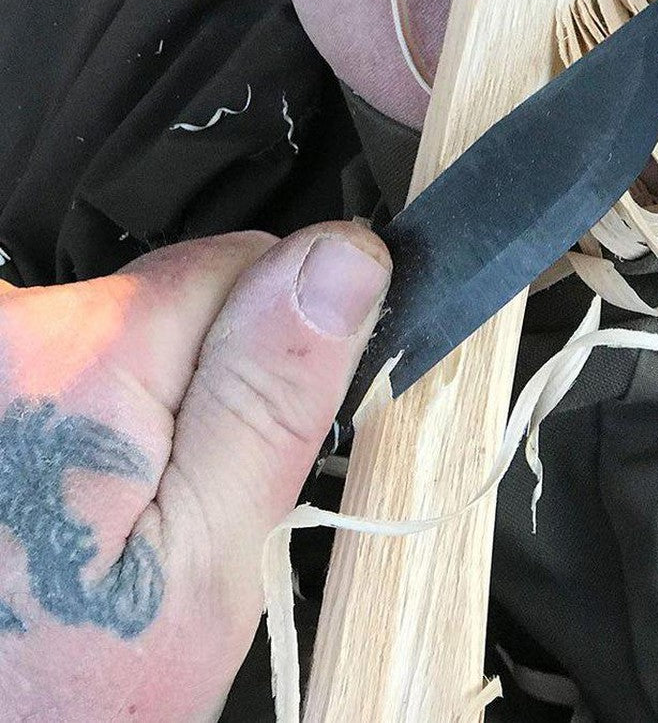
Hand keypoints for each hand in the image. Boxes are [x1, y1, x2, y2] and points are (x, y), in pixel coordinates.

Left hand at [0, 225, 389, 720]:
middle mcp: (6, 324)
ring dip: (146, 402)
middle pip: (181, 291)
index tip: (246, 449)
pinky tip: (73, 495)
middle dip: (208, 381)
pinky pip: (78, 357)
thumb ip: (271, 397)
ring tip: (117, 513)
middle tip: (179, 504)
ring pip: (131, 326)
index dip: (277, 351)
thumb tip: (342, 258)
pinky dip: (95, 418)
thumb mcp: (206, 563)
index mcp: (81, 356)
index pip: (245, 263)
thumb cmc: (73, 686)